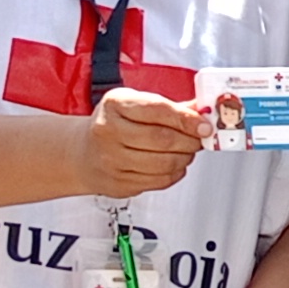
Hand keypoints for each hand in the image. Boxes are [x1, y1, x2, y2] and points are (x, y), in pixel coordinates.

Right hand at [83, 88, 207, 200]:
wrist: (83, 152)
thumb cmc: (114, 124)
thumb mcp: (136, 104)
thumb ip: (171, 107)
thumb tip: (204, 111)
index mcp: (115, 105)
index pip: (157, 110)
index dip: (187, 120)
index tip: (205, 125)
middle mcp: (108, 131)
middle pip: (163, 140)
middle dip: (190, 140)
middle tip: (199, 138)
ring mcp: (111, 160)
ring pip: (164, 163)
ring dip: (185, 157)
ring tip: (186, 150)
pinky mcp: (119, 183)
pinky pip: (160, 181)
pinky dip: (175, 173)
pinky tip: (173, 164)